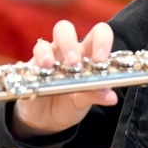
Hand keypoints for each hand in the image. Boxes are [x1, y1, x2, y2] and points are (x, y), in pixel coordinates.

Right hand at [10, 20, 117, 138]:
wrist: (45, 120)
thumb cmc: (69, 104)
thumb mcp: (83, 102)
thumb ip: (96, 96)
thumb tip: (112, 97)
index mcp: (89, 55)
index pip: (99, 34)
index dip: (102, 41)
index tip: (100, 60)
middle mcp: (72, 49)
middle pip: (73, 28)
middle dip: (73, 43)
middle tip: (74, 64)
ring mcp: (54, 53)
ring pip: (59, 31)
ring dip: (61, 46)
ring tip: (55, 66)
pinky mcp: (35, 62)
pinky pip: (39, 49)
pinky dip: (42, 57)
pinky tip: (43, 70)